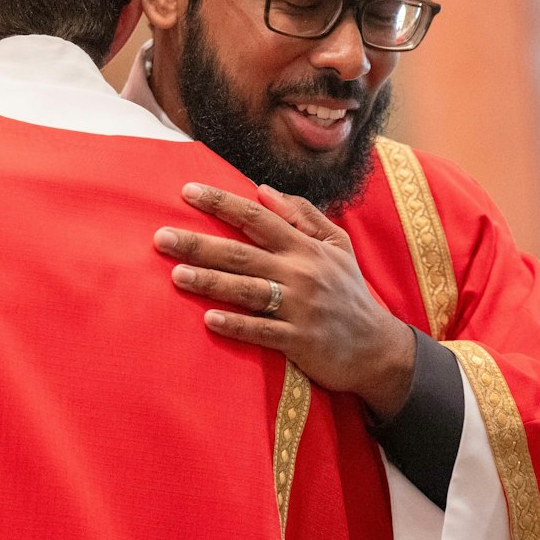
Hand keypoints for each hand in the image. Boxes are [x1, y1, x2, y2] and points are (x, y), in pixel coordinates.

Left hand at [154, 182, 415, 417]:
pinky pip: (262, 331)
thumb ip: (304, 216)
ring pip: (247, 290)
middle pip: (242, 253)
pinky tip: (209, 320)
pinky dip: (237, 325)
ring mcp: (300, 307)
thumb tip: (264, 190)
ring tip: (176, 275)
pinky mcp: (299, 340)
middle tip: (161, 237)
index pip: (257, 218)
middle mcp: (301, 272)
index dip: (222, 203)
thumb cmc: (350, 294)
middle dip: (200, 244)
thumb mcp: (338, 246)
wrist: (379, 349)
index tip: (187, 191)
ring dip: (211, 282)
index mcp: (306, 248)